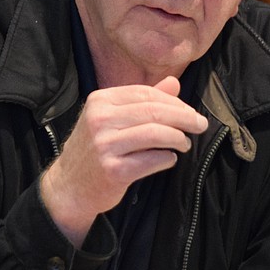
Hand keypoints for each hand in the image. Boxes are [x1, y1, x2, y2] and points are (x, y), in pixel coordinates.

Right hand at [40, 76, 207, 245]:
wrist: (69, 186)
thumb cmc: (95, 149)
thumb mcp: (112, 118)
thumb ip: (142, 100)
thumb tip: (174, 83)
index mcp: (100, 101)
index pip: (145, 93)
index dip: (174, 102)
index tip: (190, 111)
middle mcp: (100, 120)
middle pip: (153, 111)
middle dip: (184, 117)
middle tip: (201, 125)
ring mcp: (104, 145)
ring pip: (155, 134)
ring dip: (178, 138)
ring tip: (185, 144)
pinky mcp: (113, 170)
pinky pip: (151, 160)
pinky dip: (167, 158)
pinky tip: (169, 159)